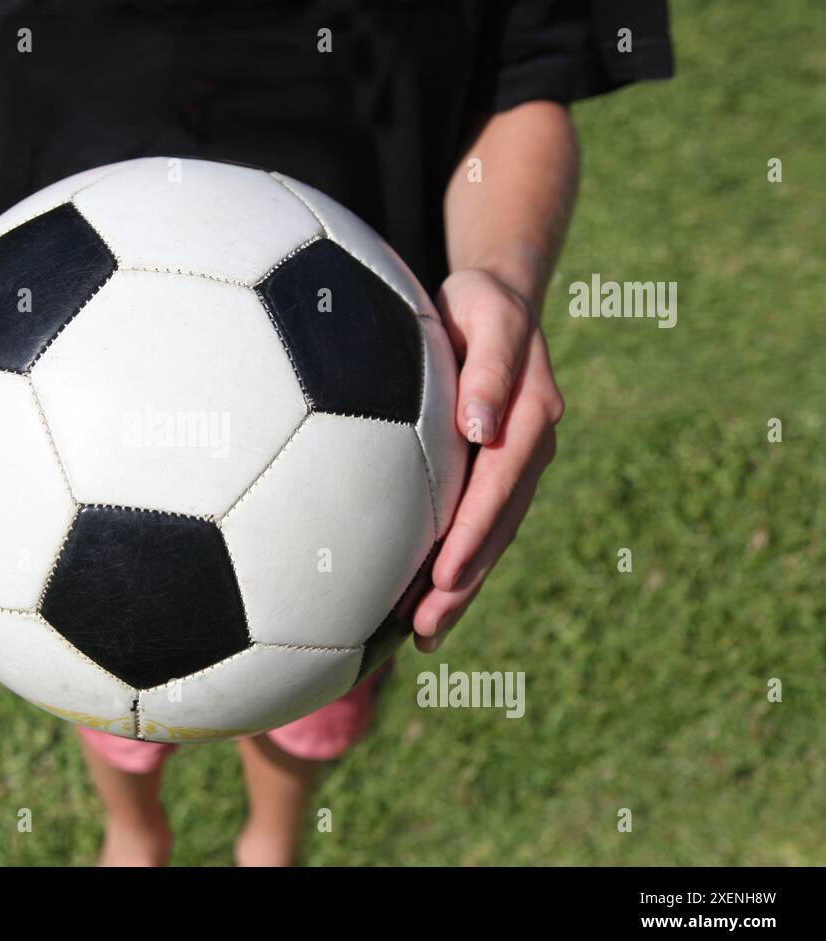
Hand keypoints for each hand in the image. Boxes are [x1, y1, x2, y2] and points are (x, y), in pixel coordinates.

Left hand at [412, 268, 564, 650]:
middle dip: (463, 583)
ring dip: (458, 589)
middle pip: (496, 528)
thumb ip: (490, 367)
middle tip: (424, 629)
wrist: (494, 300)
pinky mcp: (489, 475)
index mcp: (528, 419)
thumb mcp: (489, 316)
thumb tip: (479, 427)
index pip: (498, 487)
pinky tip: (417, 602)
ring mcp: (511, 468)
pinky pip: (472, 527)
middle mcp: (525, 451)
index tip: (444, 575)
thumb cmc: (480, 303)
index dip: (473, 534)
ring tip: (421, 636)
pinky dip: (451, 565)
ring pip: (487, 539)